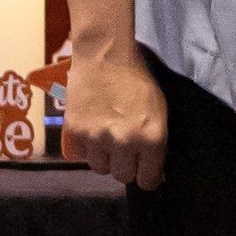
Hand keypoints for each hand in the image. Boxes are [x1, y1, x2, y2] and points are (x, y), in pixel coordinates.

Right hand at [61, 51, 168, 189]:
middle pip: (122, 176)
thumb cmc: (138, 80)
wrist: (106, 56)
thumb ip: (157, 142)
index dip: (147, 176)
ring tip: (107, 137)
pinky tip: (92, 131)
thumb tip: (155, 173)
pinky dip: (86, 148)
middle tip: (125, 148)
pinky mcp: (75, 132)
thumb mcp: (159, 110)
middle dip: (126, 165)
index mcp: (151, 137)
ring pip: (100, 168)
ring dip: (105, 157)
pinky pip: (81, 156)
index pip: (148, 180)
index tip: (145, 170)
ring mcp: (97, 139)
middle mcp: (124, 142)